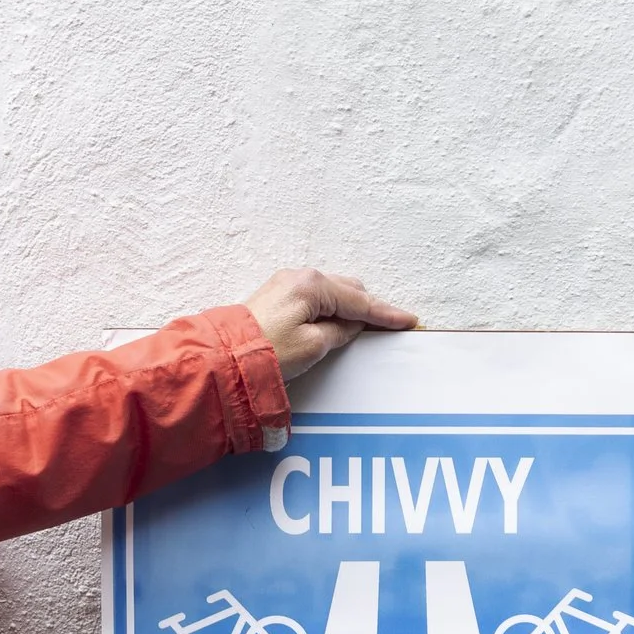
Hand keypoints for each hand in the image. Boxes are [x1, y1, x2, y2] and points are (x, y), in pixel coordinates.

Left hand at [244, 269, 416, 379]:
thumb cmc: (268, 351)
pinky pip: (315, 297)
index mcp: (313, 285)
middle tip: (387, 326)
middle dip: (368, 307)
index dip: (386, 314)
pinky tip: (335, 322)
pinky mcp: (277, 296)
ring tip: (361, 328)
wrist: (225, 356)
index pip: (360, 301)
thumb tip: (351, 324)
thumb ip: (341, 331)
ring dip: (348, 308)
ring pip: (332, 292)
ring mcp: (287, 284)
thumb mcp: (315, 345)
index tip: (408, 320)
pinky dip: (330, 308)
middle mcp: (301, 277)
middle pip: (348, 290)